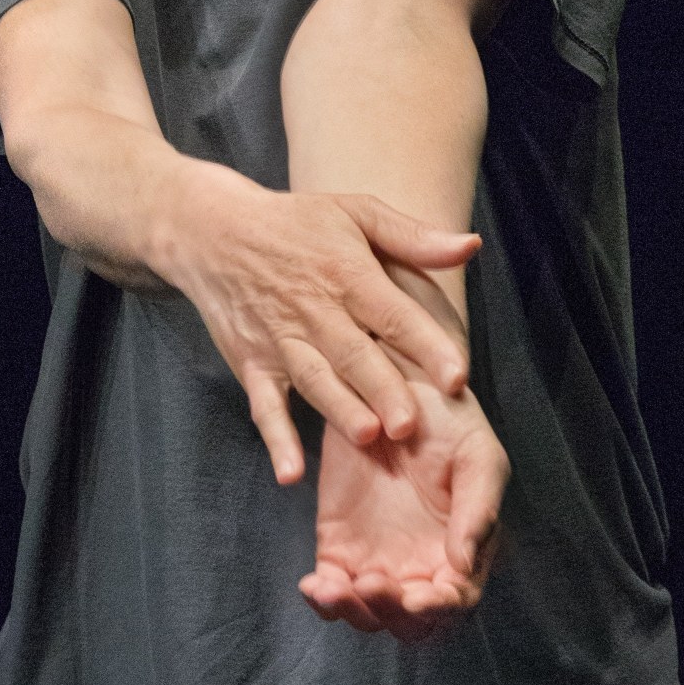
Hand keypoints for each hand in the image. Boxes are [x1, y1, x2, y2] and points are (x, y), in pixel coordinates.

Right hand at [160, 167, 481, 482]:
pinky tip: (291, 472)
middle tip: (411, 424)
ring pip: (314, 380)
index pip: (393, 314)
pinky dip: (276, 438)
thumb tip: (470, 246)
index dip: (426, 345)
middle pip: (353, 354)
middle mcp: (315, 310)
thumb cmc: (297, 223)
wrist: (213, 231)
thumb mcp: (356, 211)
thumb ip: (414, 236)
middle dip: (381, 389)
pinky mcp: (253, 363)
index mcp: (348, 273)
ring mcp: (280, 340)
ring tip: (367, 436)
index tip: (457, 376)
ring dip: (339, 408)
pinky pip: (265, 405)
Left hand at [299, 374, 507, 640]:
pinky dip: (322, 599)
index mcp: (462, 550)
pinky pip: (330, 588)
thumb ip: (478, 509)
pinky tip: (314, 586)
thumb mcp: (477, 454)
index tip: (417, 598)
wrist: (392, 386)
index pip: (456, 600)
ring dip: (352, 612)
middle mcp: (421, 565)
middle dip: (391, 614)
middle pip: (409, 620)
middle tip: (372, 585)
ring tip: (332, 589)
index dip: (439, 608)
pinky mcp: (338, 548)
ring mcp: (378, 560)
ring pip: (367, 613)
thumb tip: (463, 564)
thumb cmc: (448, 420)